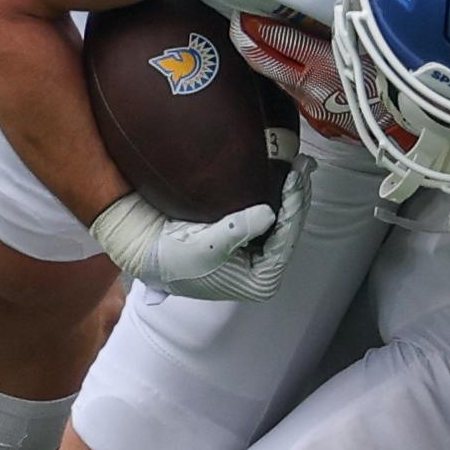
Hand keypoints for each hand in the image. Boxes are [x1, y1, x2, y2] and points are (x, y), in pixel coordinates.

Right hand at [89, 166, 309, 300]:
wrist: (146, 247)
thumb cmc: (171, 256)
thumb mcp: (204, 247)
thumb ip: (236, 231)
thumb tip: (268, 214)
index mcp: (257, 282)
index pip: (285, 242)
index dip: (292, 209)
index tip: (293, 181)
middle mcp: (261, 270)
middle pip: (288, 230)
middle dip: (296, 198)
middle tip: (303, 166)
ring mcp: (256, 254)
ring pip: (283, 221)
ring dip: (290, 195)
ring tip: (299, 167)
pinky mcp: (247, 238)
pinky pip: (271, 216)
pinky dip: (277, 196)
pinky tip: (283, 176)